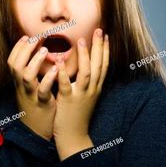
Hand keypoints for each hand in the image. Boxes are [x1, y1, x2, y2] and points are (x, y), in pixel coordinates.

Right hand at [7, 35, 57, 140]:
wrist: (37, 133)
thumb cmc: (36, 106)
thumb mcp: (30, 89)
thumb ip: (32, 73)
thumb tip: (38, 54)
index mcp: (20, 83)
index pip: (12, 61)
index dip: (17, 48)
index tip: (26, 36)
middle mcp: (22, 87)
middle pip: (15, 65)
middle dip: (24, 50)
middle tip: (35, 38)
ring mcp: (31, 96)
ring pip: (26, 77)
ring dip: (34, 62)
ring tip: (45, 51)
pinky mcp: (42, 104)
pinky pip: (43, 91)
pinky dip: (48, 79)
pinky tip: (56, 70)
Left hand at [53, 29, 109, 159]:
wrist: (74, 136)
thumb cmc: (77, 115)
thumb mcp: (86, 96)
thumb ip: (85, 82)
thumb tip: (85, 65)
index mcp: (96, 87)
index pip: (104, 65)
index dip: (105, 49)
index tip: (105, 35)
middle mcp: (92, 90)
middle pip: (99, 65)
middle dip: (100, 47)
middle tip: (100, 30)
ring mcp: (81, 95)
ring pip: (87, 73)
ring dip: (85, 56)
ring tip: (82, 40)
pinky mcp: (69, 101)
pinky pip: (67, 85)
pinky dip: (64, 73)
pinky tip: (60, 63)